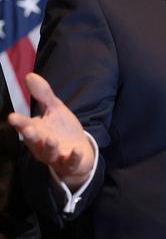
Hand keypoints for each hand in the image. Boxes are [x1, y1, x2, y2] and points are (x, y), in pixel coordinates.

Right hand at [8, 73, 93, 189]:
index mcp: (37, 131)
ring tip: (52, 138)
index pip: (25, 126)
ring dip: (50, 147)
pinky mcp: (70, 162)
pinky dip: (74, 156)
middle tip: (28, 129)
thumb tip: (29, 75)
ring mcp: (56, 155)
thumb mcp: (55, 109)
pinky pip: (71, 161)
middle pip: (34, 141)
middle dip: (31, 136)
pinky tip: (77, 149)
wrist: (79, 152)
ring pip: (50, 153)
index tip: (12, 117)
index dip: (19, 122)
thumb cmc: (62, 130)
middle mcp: (43, 145)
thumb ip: (43, 95)